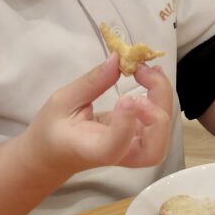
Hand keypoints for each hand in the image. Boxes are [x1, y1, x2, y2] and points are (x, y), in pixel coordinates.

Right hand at [20, 53, 172, 180]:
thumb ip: (92, 82)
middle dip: (158, 111)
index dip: (126, 123)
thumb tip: (117, 59)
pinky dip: (161, 98)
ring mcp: (132, 150)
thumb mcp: (62, 100)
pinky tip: (151, 76)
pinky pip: (158, 124)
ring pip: (162, 136)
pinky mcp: (137, 139)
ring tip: (149, 71)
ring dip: (163, 101)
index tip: (125, 96)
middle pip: (154, 148)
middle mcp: (119, 155)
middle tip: (142, 76)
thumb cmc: (52, 130)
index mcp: (93, 149)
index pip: (116, 145)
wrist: (53, 155)